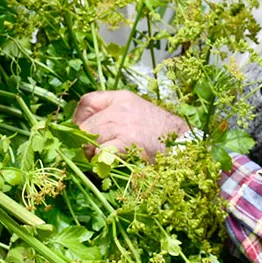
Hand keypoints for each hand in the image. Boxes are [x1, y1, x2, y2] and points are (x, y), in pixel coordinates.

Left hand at [73, 90, 188, 159]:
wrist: (182, 141)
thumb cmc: (158, 130)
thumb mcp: (135, 110)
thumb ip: (112, 114)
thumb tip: (85, 130)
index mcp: (121, 98)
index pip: (87, 102)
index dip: (79, 119)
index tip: (82, 132)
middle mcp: (120, 108)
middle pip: (86, 124)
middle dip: (83, 141)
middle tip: (89, 153)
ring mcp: (124, 125)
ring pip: (91, 139)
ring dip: (90, 153)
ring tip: (99, 159)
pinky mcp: (128, 142)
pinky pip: (102, 152)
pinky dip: (100, 160)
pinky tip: (106, 164)